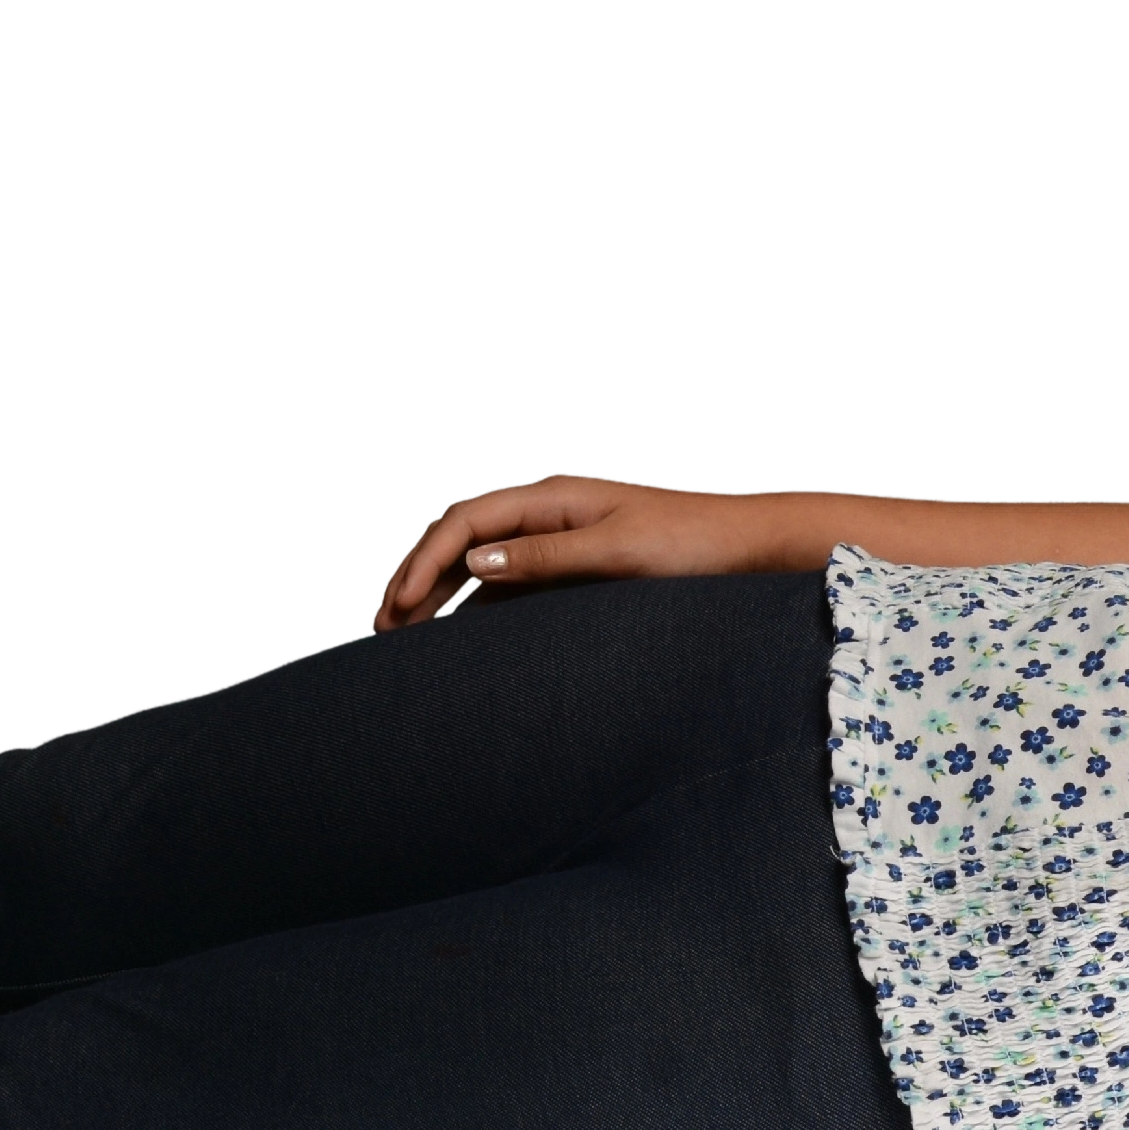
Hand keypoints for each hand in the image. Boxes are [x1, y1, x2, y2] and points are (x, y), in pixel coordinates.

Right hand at [373, 475, 794, 629]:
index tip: (400, 606)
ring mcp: (559, 538)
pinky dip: (477, 600)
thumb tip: (477, 562)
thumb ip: (548, 556)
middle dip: (417, 576)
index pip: (466, 521)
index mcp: (552, 497)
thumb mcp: (617, 551)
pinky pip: (511, 579)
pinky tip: (457, 630)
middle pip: (462, 537)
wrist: (746, 547)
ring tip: (403, 632)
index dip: (424, 560)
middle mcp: (548, 512)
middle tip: (382, 625)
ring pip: (481, 559)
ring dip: (440, 590)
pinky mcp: (575, 566)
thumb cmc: (691, 544)